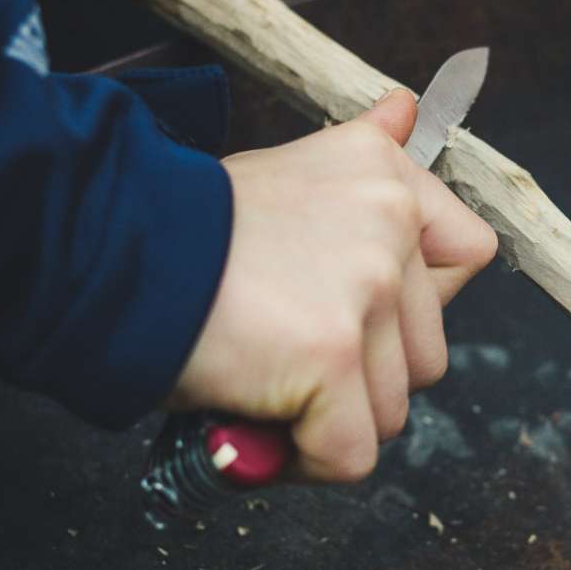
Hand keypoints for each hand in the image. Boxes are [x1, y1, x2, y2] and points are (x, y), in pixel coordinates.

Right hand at [168, 90, 500, 482]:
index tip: (345, 310)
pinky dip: (300, 461)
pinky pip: (350, 453)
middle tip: (279, 352)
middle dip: (358, 373)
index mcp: (382, 174)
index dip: (410, 304)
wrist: (105, 250)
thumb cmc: (180, 226)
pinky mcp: (334, 357)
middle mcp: (388, 222)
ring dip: (327, 419)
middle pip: (425, 353)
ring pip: (390, 409)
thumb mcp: (280, 170)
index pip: (465, 255)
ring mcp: (366, 291)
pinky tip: (252, 428)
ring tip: (258, 384)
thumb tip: (407, 108)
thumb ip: (357, 156)